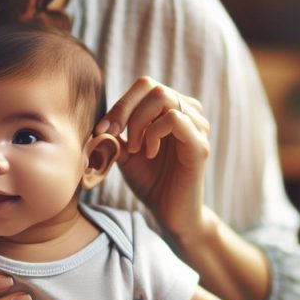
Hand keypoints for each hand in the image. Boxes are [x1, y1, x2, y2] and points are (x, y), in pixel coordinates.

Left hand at [97, 77, 211, 238]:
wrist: (170, 213)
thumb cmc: (151, 181)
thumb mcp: (125, 152)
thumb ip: (116, 132)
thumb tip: (99, 120)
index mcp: (172, 110)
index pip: (144, 86)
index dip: (120, 103)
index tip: (102, 129)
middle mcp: (188, 113)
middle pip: (152, 86)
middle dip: (124, 110)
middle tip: (114, 135)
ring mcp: (197, 127)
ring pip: (164, 97)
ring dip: (139, 122)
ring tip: (135, 148)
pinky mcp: (199, 145)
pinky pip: (175, 119)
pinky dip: (154, 133)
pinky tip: (149, 153)